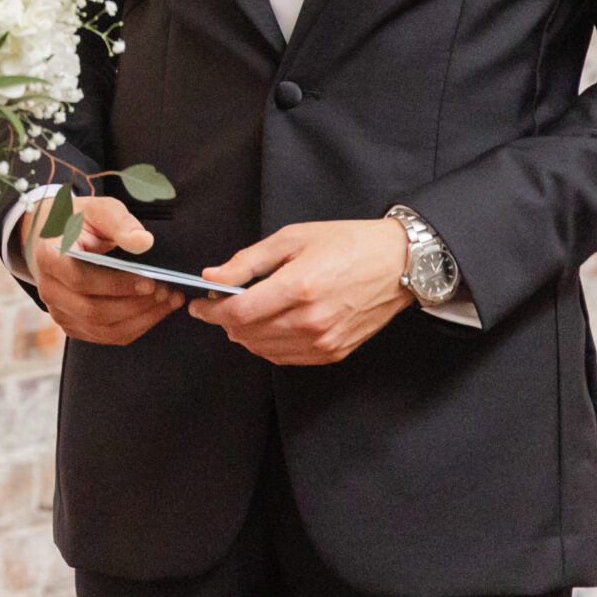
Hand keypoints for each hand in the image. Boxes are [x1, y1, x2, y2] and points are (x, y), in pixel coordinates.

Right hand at [26, 194, 180, 346]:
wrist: (53, 238)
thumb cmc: (77, 221)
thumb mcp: (97, 209)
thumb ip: (120, 222)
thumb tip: (144, 241)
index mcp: (51, 257)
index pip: (80, 280)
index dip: (116, 285)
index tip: (150, 281)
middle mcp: (50, 289)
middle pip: (92, 311)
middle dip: (135, 305)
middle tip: (166, 291)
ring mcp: (59, 311)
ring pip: (102, 328)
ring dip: (140, 319)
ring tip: (168, 301)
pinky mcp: (72, 324)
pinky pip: (105, 335)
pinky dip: (134, 327)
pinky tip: (155, 311)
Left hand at [187, 218, 411, 364]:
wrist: (398, 264)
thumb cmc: (347, 244)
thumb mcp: (292, 238)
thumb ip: (248, 260)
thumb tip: (213, 277)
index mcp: (297, 287)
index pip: (238, 312)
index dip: (211, 311)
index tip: (199, 305)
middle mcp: (310, 320)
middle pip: (247, 334)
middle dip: (224, 322)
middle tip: (218, 306)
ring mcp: (324, 341)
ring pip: (263, 349)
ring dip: (244, 335)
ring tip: (241, 315)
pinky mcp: (335, 352)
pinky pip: (286, 358)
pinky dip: (267, 346)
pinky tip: (265, 329)